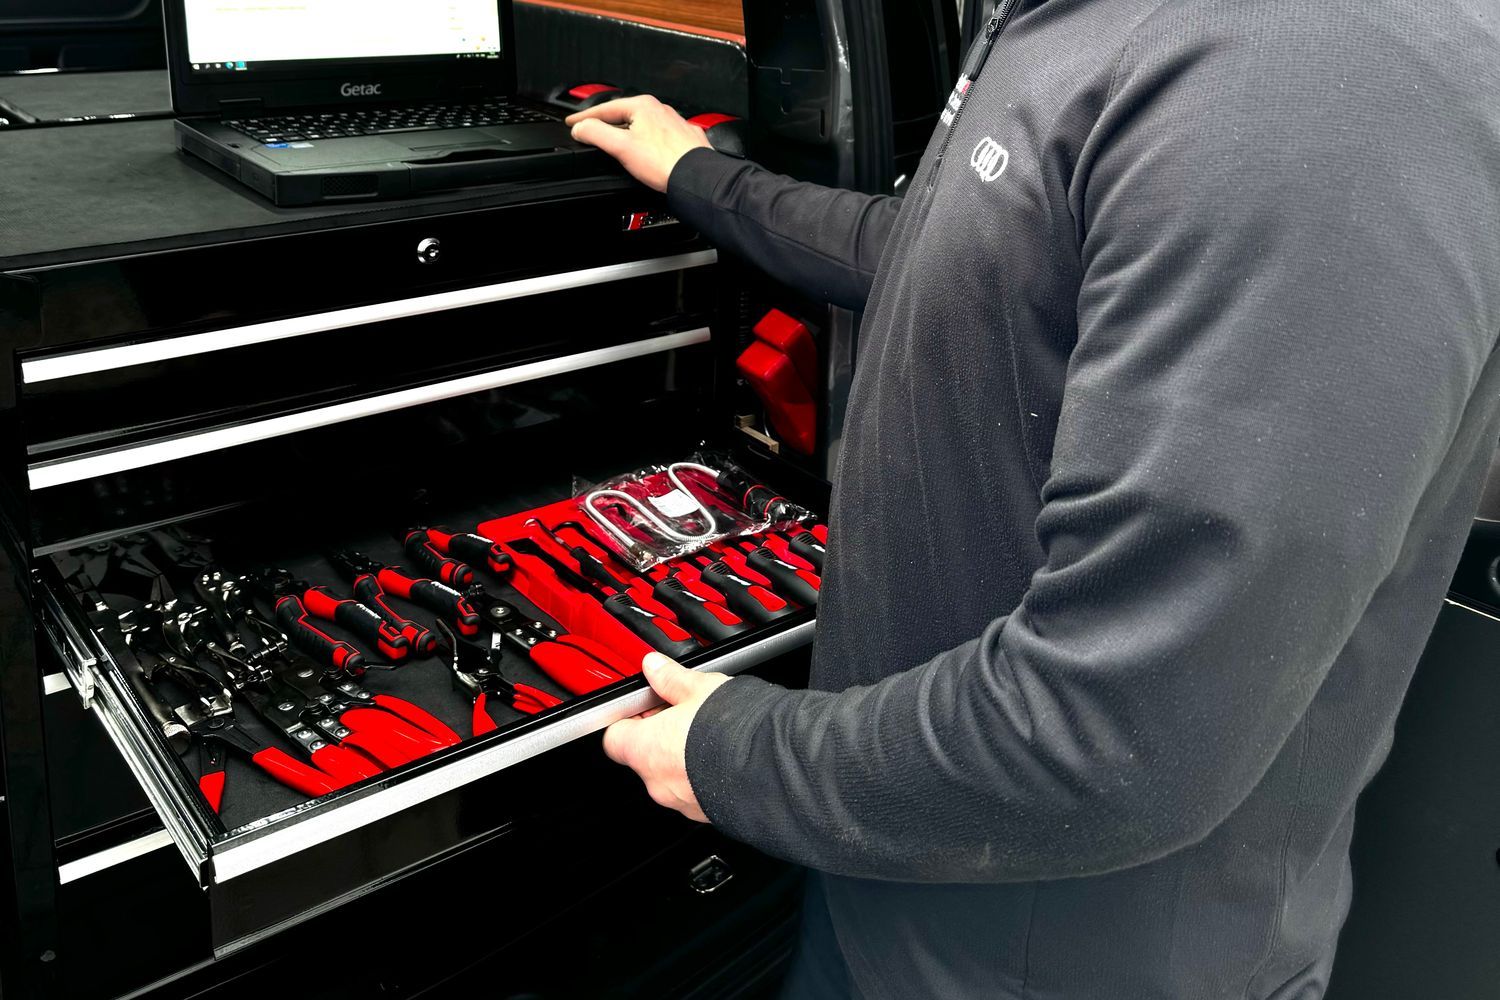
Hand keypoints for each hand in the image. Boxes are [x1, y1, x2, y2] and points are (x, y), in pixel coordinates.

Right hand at [565, 96, 711, 192]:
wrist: (696, 177)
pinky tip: (645, 151)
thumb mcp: (621, 147)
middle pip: (625, 114)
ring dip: (627, 131)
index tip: (573, 123)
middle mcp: (661, 110)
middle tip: (590, 131)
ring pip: (643, 124)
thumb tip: (581, 129)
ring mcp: (674, 124)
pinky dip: (647, 141)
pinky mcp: (684, 139)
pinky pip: (659, 136)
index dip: (585, 117)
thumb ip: (596, 134)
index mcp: (643, 106)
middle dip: (607, 123)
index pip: (605, 108)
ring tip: (615, 141)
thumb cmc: (665, 162)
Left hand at [602, 651, 731, 821]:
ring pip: (672, 775)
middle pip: (645, 756)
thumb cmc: (733, 730)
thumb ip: (671, 679)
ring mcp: (683, 802)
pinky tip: (725, 754)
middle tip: (683, 712)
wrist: (774, 768)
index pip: (615, 737)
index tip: (645, 703)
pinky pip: (696, 790)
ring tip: (711, 732)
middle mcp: (657, 782)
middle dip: (661, 735)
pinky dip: (705, 774)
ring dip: (684, 756)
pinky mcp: (708, 813)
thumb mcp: (699, 689)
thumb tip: (655, 668)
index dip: (628, 718)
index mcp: (645, 749)